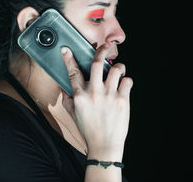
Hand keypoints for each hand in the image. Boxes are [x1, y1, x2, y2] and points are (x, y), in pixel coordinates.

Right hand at [60, 43, 132, 160]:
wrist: (104, 146)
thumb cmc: (90, 131)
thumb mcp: (74, 115)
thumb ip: (68, 101)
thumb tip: (64, 90)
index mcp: (80, 96)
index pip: (72, 72)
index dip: (69, 58)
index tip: (67, 49)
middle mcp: (94, 92)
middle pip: (97, 63)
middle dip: (102, 50)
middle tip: (105, 46)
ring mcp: (109, 95)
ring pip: (116, 69)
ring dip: (119, 67)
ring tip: (119, 71)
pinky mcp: (122, 100)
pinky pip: (127, 81)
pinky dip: (127, 80)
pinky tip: (124, 85)